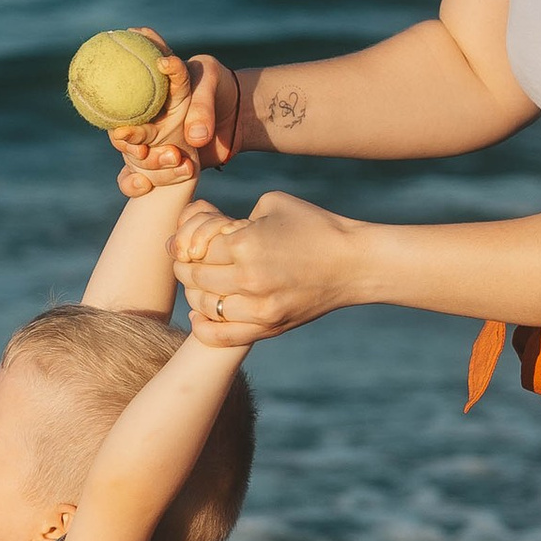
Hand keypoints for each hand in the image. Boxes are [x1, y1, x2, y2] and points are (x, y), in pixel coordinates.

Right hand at [111, 45, 244, 195]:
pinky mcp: (160, 164)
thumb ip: (202, 106)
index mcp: (148, 93)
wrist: (238, 115)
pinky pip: (137, 178)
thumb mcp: (210, 81)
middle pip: (124, 136)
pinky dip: (134, 185)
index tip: (131, 135)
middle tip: (152, 152)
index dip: (123, 123)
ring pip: (133, 159)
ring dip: (151, 166)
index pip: (124, 106)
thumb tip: (195, 138)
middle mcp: (144, 119)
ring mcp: (151, 142)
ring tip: (180, 161)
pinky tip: (144, 187)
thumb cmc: (219, 86)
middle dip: (134, 146)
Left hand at [173, 188, 362, 337]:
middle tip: (188, 261)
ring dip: (193, 294)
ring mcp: (259, 309)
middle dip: (185, 266)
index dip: (187, 241)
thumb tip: (202, 228)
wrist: (355, 264)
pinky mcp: (269, 328)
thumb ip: (232, 215)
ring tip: (199, 284)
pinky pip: (220, 336)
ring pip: (203, 306)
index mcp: (245, 244)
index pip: (195, 247)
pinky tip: (200, 314)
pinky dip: (202, 327)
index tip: (189, 241)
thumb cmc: (314, 226)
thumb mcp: (271, 204)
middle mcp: (248, 279)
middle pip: (193, 277)